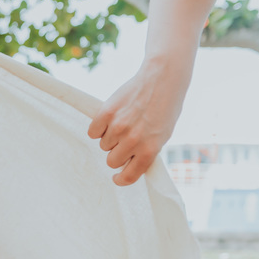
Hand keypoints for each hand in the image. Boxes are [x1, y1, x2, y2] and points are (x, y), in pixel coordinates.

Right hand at [87, 60, 189, 186]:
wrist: (163, 79)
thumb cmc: (165, 108)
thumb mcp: (162, 136)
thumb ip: (145, 152)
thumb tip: (126, 166)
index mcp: (150, 149)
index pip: (128, 176)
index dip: (120, 179)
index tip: (116, 178)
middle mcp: (133, 140)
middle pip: (111, 161)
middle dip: (116, 153)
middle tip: (124, 140)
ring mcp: (118, 127)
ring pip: (103, 145)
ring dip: (110, 137)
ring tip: (124, 122)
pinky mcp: (106, 113)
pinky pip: (93, 132)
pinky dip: (99, 127)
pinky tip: (111, 118)